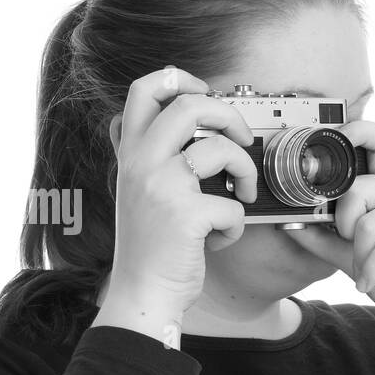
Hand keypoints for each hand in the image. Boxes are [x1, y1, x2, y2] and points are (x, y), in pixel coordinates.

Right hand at [101, 66, 257, 318]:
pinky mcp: (185, 215)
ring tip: (241, 192)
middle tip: (242, 139)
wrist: (142, 295)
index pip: (145, 89)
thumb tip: (203, 131)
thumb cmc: (151, 248)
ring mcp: (162, 187)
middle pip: (190, 104)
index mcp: (131, 154)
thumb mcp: (141, 192)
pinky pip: (232, 204)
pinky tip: (217, 240)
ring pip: (220, 148)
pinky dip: (234, 226)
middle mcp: (142, 163)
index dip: (180, 79)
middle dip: (229, 115)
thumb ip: (157, 159)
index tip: (205, 93)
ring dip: (244, 170)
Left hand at [283, 120, 374, 320]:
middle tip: (350, 248)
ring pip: (373, 222)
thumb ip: (326, 242)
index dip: (358, 131)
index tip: (334, 134)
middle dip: (344, 224)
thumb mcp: (354, 260)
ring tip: (364, 276)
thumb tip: (293, 225)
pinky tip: (373, 282)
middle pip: (360, 187)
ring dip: (361, 258)